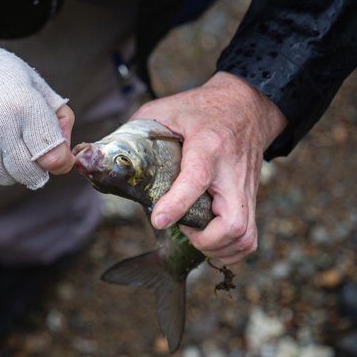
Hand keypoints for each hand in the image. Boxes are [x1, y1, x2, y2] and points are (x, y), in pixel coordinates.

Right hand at [0, 26, 74, 188]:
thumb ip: (58, 117)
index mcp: (21, 106)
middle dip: (35, 164)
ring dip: (10, 167)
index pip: (54, 155)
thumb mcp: (31, 81)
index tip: (54, 151)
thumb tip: (66, 157)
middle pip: (33, 175)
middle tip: (24, 144)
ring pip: (9, 180)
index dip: (59, 156)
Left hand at [131, 71, 285, 263]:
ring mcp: (245, 190)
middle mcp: (231, 173)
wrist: (246, 106)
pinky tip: (208, 241)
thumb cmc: (201, 109)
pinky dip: (229, 250)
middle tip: (184, 230)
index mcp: (207, 147)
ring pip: (244, 237)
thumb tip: (105, 154)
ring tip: (194, 235)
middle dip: (205, 241)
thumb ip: (136, 129)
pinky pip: (248, 238)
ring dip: (216, 249)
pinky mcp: (251, 200)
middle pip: (233, 223)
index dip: (178, 203)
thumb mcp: (165, 109)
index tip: (159, 221)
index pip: (197, 179)